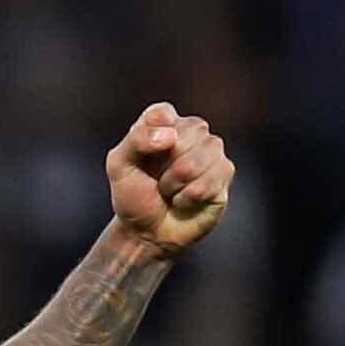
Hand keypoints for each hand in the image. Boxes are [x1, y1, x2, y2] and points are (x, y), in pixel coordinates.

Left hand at [106, 103, 232, 259]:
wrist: (147, 232)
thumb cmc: (134, 196)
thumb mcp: (119, 166)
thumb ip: (136, 141)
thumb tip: (170, 136)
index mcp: (166, 122)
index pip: (161, 113)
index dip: (148, 139)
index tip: (141, 159)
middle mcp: (193, 130)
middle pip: (180, 139)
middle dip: (161, 169)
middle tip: (157, 181)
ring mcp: (213, 150)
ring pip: (192, 164)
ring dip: (173, 186)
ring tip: (170, 192)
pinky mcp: (225, 172)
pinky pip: (205, 183)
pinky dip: (187, 199)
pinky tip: (184, 201)